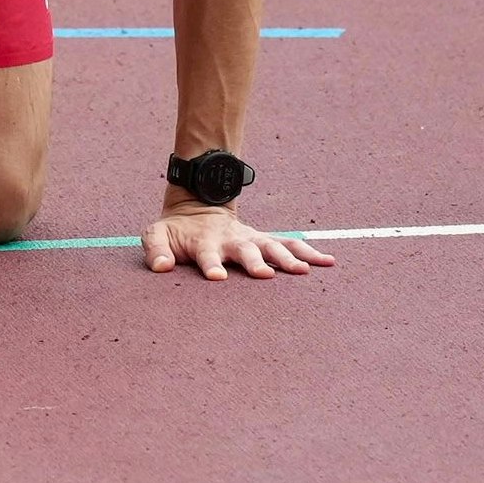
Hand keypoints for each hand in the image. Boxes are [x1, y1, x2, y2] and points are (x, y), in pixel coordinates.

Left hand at [142, 201, 335, 279]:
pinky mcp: (265, 241)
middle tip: (265, 274)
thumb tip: (161, 268)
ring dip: (286, 258)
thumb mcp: (156, 235)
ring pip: (272, 247)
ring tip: (302, 271)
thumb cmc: (176, 230)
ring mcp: (251, 239)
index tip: (217, 276)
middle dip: (255, 262)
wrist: (197, 207)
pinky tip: (327, 262)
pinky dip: (308, 252)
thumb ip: (156, 250)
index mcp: (204, 242)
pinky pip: (290, 245)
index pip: (206, 254)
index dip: (211, 264)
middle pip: (246, 251)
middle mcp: (232, 240)